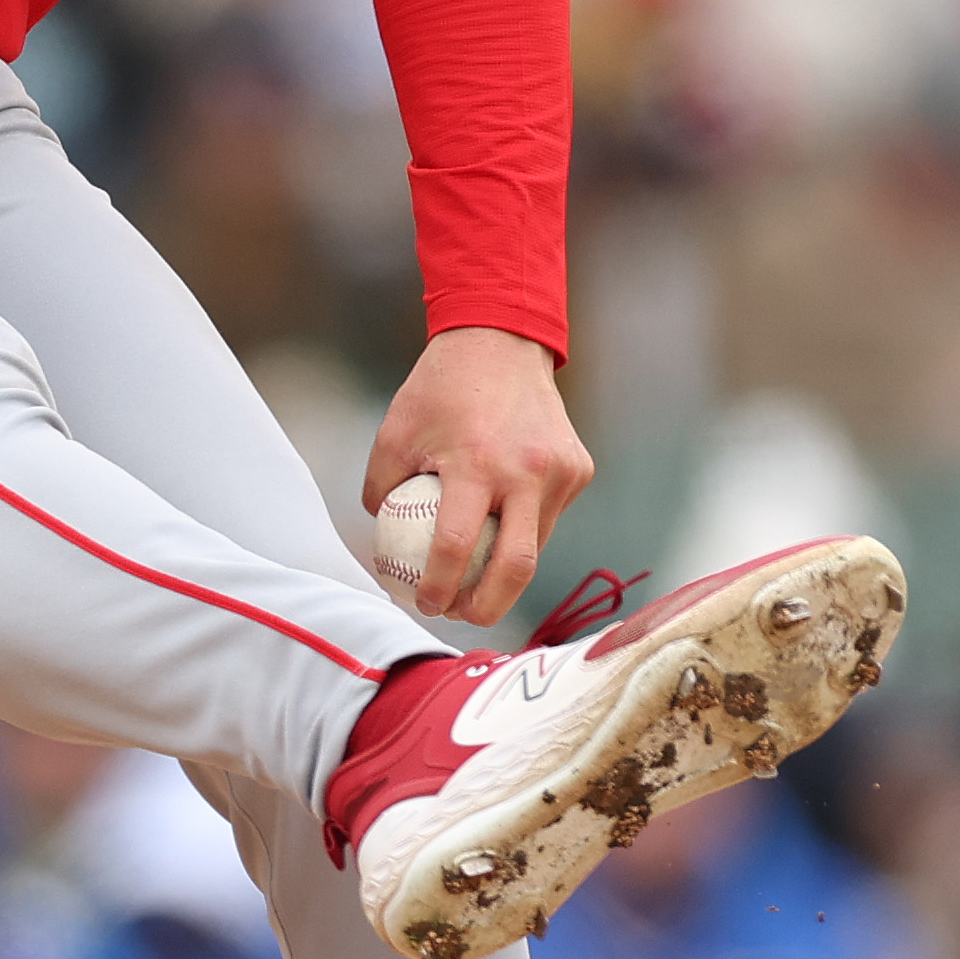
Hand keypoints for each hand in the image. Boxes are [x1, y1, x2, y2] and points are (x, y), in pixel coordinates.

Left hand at [364, 326, 594, 628]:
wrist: (500, 341)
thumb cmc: (439, 389)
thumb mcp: (394, 433)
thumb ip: (381, 490)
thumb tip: (380, 541)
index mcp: (477, 463)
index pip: (459, 547)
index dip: (439, 587)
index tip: (426, 604)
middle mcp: (527, 472)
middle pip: (515, 568)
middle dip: (488, 608)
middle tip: (462, 617)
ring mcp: (561, 472)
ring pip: (536, 544)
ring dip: (504, 570)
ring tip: (474, 581)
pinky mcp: (579, 469)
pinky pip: (549, 516)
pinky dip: (523, 529)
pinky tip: (500, 523)